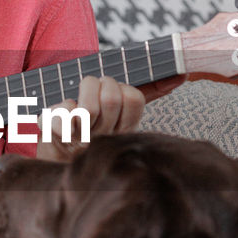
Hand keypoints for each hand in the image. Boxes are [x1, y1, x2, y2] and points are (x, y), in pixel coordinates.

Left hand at [36, 73, 185, 163]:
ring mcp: (83, 142)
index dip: (119, 88)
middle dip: (96, 84)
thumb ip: (149, 92)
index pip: (133, 99)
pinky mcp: (57, 142)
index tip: (107, 94)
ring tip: (75, 105)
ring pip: (88, 107)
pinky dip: (57, 109)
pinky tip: (56, 120)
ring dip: (78, 94)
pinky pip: (61, 115)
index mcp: (123, 131)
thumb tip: (182, 74)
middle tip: (88, 94)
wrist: (55, 163)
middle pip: (110, 97)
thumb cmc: (88, 131)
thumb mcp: (117, 113)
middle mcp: (107, 138)